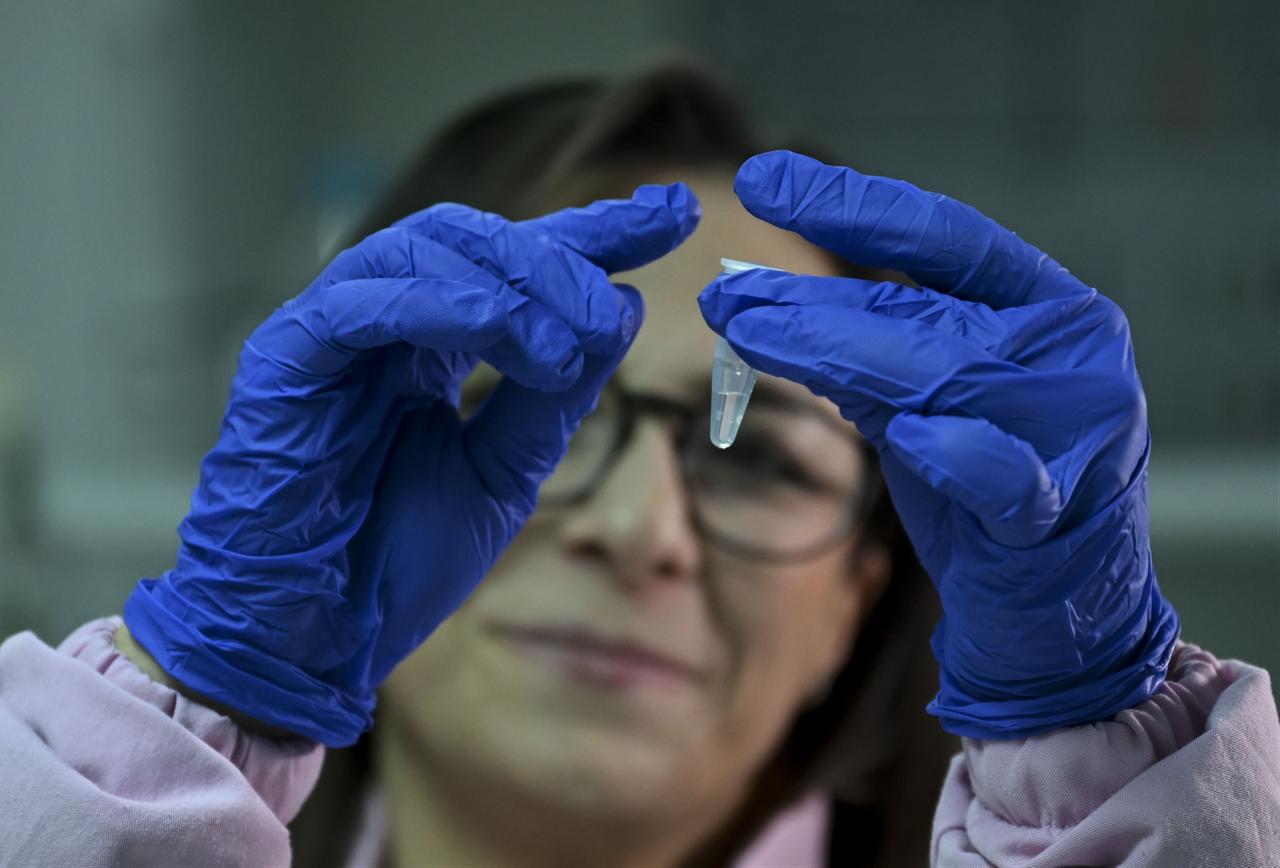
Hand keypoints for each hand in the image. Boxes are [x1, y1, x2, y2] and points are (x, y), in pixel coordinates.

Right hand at [125, 184, 699, 745]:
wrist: (317, 641)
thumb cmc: (395, 562)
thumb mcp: (504, 471)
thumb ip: (555, 394)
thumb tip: (622, 307)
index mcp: (432, 345)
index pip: (515, 263)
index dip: (593, 232)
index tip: (673, 214)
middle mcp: (383, 324)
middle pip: (474, 240)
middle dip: (559, 258)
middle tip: (615, 303)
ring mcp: (330, 335)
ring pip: (421, 253)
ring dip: (510, 285)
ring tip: (571, 339)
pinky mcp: (284, 360)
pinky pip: (359, 305)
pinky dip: (440, 306)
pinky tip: (505, 333)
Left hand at [699, 151, 1177, 738]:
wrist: (1055, 605)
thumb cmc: (982, 485)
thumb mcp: (922, 396)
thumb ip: (865, 344)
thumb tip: (755, 297)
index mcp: (1044, 302)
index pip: (940, 234)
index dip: (848, 204)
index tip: (759, 179)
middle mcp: (1068, 349)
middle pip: (921, 310)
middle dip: (812, 303)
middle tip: (722, 296)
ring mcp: (1075, 427)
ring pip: (943, 376)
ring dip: (839, 352)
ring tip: (750, 334)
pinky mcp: (1057, 512)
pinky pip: (1003, 475)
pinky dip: (957, 454)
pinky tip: (909, 434)